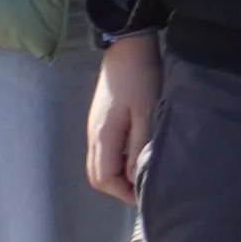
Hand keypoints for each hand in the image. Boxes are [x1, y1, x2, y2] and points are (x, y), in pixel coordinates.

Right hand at [84, 34, 160, 200]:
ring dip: (119, 173)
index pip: (103, 178)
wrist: (127, 47)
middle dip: (118, 187)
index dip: (122, 192)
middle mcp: (94, 135)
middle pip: (97, 175)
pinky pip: (105, 150)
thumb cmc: (140, 78)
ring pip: (100, 163)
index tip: (145, 195)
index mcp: (102, 136)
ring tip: (143, 172)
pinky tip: (138, 152)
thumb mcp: (146, 113)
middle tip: (143, 188)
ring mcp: (96, 127)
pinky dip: (118, 159)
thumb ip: (139, 146)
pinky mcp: (102, 120)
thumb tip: (134, 178)